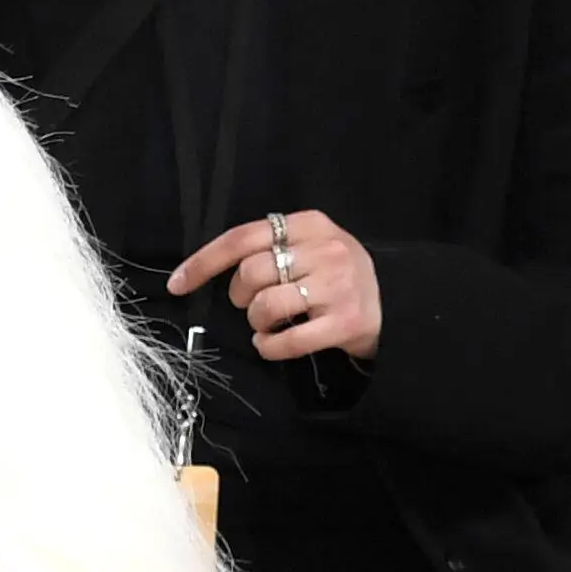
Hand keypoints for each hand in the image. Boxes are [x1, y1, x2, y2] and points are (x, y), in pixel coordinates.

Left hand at [169, 205, 380, 364]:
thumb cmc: (335, 275)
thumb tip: (205, 266)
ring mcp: (338, 286)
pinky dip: (269, 347)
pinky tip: (273, 343)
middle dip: (239, 295)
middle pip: (251, 272)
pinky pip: (286, 341)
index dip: (204, 262)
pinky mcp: (346, 322)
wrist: (394, 302)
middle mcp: (326, 250)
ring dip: (256, 322)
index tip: (176, 284)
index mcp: (310, 224)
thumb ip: (268, 246)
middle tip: (251, 304)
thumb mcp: (310, 245)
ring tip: (268, 324)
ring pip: (265, 305)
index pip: (243, 238)